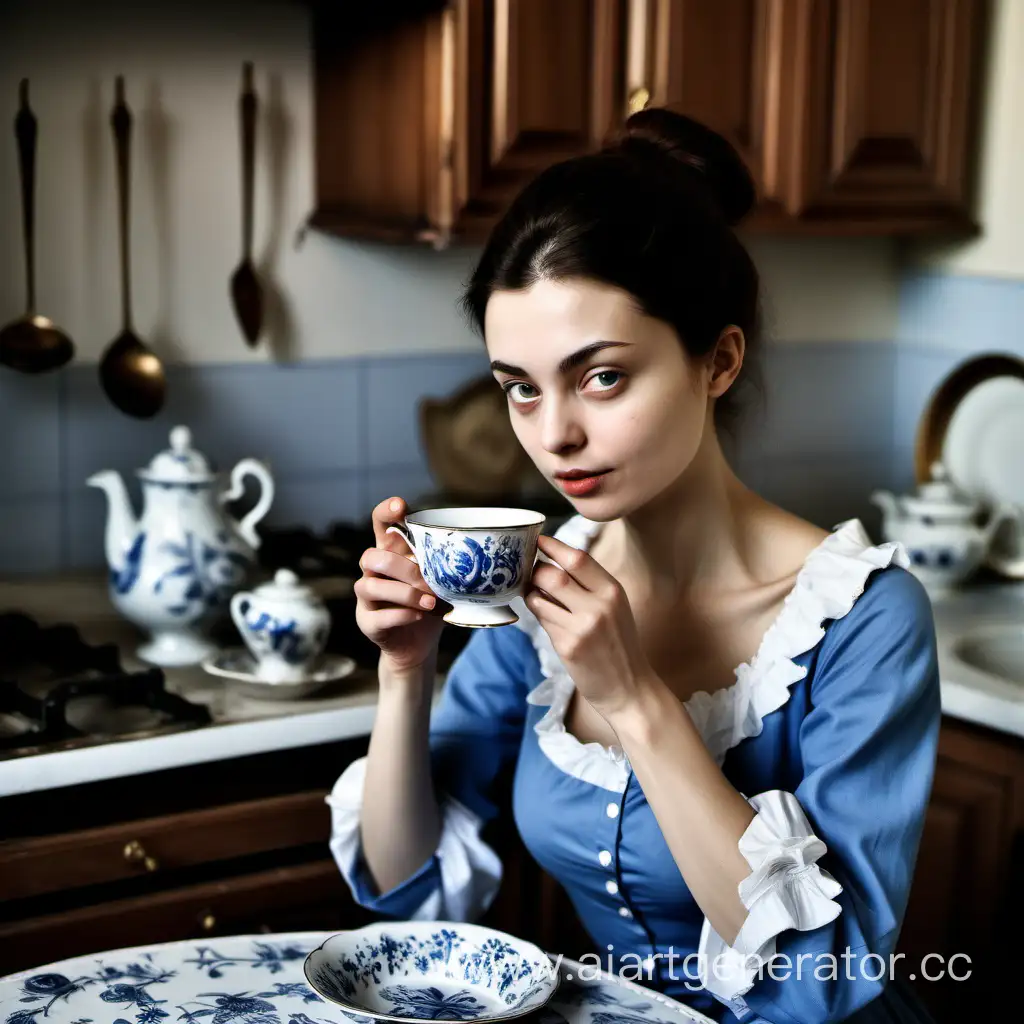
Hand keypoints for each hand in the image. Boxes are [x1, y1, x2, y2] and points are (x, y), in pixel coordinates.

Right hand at [354, 496, 449, 672]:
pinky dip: (401, 614)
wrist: (418, 644)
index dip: (386, 512)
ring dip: (404, 593)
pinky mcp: (367, 622)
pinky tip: (419, 615)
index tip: (401, 506)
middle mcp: (373, 572)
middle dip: (403, 568)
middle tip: (429, 582)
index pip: (380, 524)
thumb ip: (447, 564)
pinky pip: (377, 615)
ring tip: (431, 603)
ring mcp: (366, 598)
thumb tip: (480, 549)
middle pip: (372, 556)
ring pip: (370, 585)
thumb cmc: (430, 603)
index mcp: (391, 553)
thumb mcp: (441, 580)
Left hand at [525, 534, 656, 720]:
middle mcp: (598, 606)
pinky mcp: (567, 647)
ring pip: (540, 597)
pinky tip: (543, 614)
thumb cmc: (619, 645)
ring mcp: (581, 628)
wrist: (629, 688)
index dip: (553, 546)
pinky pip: (542, 620)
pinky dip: (538, 613)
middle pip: (553, 574)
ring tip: (534, 593)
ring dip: (531, 592)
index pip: (577, 558)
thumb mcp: (615, 607)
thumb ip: (590, 585)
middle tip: (530, 571)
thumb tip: (552, 563)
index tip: (539, 540)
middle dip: (536, 570)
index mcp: (613, 591)